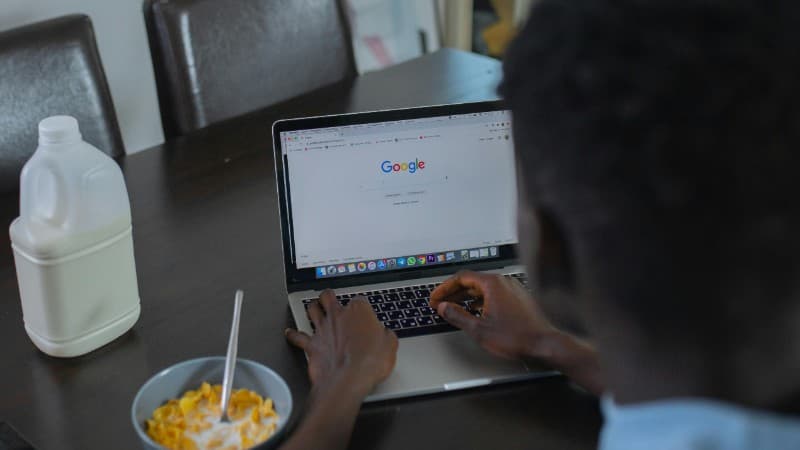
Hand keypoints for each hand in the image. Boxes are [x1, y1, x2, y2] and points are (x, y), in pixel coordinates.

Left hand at [285, 290, 397, 395]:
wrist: (348, 380)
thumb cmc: (369, 363)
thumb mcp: (390, 347)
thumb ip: (386, 336)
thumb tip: (386, 335)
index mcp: (359, 311)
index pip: (359, 300)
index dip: (362, 307)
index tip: (365, 315)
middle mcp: (338, 316)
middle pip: (329, 296)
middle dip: (329, 296)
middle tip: (330, 298)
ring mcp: (323, 329)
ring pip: (312, 309)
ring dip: (312, 308)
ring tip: (314, 307)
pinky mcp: (311, 345)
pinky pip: (297, 337)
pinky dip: (293, 334)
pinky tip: (289, 332)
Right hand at [430, 271, 603, 393]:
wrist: (544, 344)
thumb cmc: (516, 337)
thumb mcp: (479, 329)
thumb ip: (458, 316)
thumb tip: (444, 307)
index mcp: (492, 284)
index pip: (461, 277)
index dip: (445, 288)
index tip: (436, 298)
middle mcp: (503, 282)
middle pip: (472, 281)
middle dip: (454, 293)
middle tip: (441, 304)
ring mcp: (512, 289)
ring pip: (483, 288)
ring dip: (466, 297)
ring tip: (454, 308)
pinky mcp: (518, 298)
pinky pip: (493, 294)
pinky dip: (480, 300)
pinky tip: (475, 312)